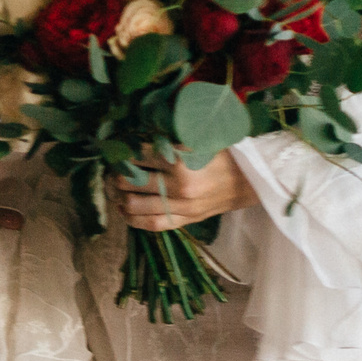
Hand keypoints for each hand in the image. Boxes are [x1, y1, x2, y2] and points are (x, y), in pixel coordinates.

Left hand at [114, 151, 255, 228]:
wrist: (249, 181)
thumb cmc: (222, 155)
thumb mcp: (197, 139)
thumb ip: (168, 140)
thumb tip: (136, 136)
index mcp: (181, 162)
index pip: (138, 155)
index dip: (124, 151)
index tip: (116, 147)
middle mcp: (178, 187)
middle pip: (131, 181)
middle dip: (116, 173)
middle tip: (112, 167)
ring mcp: (181, 207)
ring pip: (135, 205)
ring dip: (119, 196)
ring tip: (114, 188)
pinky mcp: (185, 221)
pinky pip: (151, 224)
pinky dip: (133, 219)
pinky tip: (123, 210)